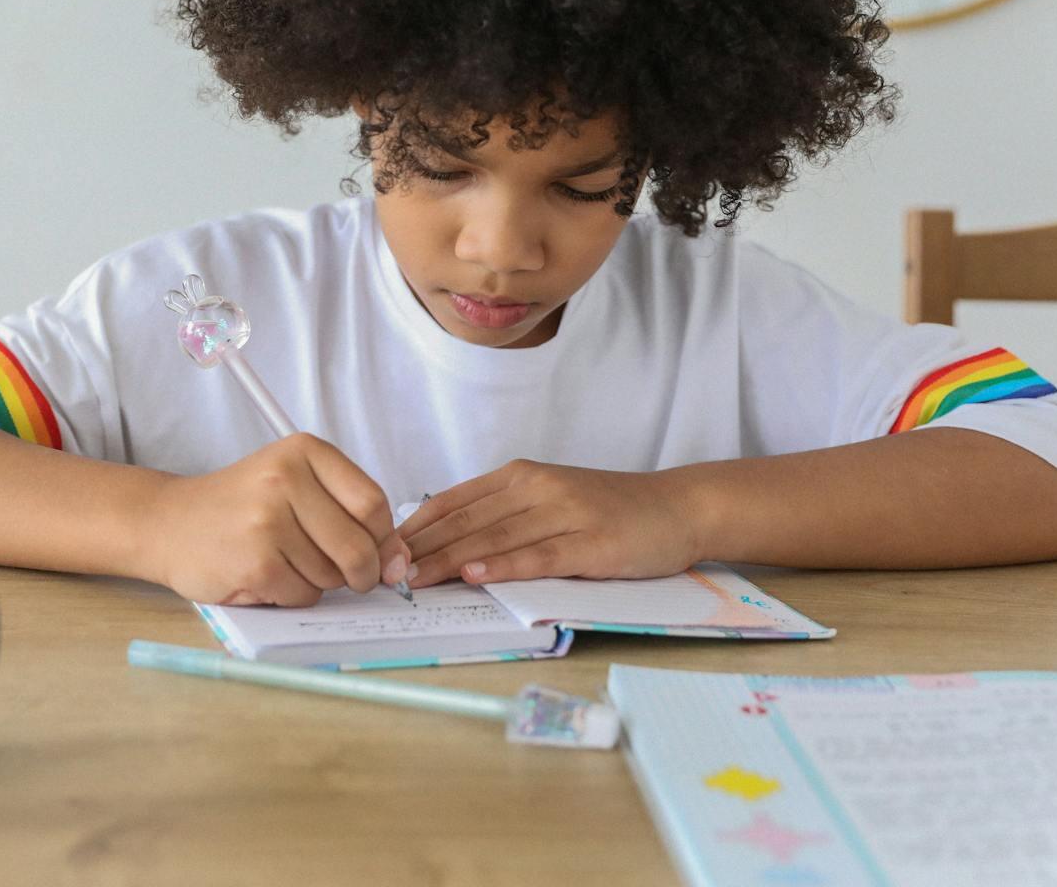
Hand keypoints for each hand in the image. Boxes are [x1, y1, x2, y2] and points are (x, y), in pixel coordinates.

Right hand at [142, 433, 409, 606]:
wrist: (167, 523)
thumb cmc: (239, 507)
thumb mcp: (293, 485)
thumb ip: (348, 514)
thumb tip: (400, 564)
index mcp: (303, 451)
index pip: (373, 502)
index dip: (385, 539)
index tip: (381, 555)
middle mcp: (285, 478)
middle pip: (360, 544)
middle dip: (361, 572)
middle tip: (346, 576)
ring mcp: (267, 521)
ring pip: (332, 575)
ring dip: (320, 583)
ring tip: (286, 562)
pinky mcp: (255, 563)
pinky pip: (304, 595)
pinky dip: (294, 595)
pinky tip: (268, 576)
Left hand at [397, 459, 706, 586]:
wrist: (676, 508)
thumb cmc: (607, 510)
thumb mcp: (548, 500)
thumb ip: (502, 515)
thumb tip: (444, 542)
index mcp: (520, 476)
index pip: (453, 501)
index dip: (415, 527)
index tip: (380, 548)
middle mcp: (536, 488)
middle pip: (466, 521)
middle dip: (421, 549)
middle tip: (383, 572)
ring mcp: (564, 513)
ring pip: (495, 538)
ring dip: (450, 561)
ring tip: (414, 580)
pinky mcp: (591, 543)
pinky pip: (540, 555)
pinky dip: (504, 566)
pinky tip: (476, 575)